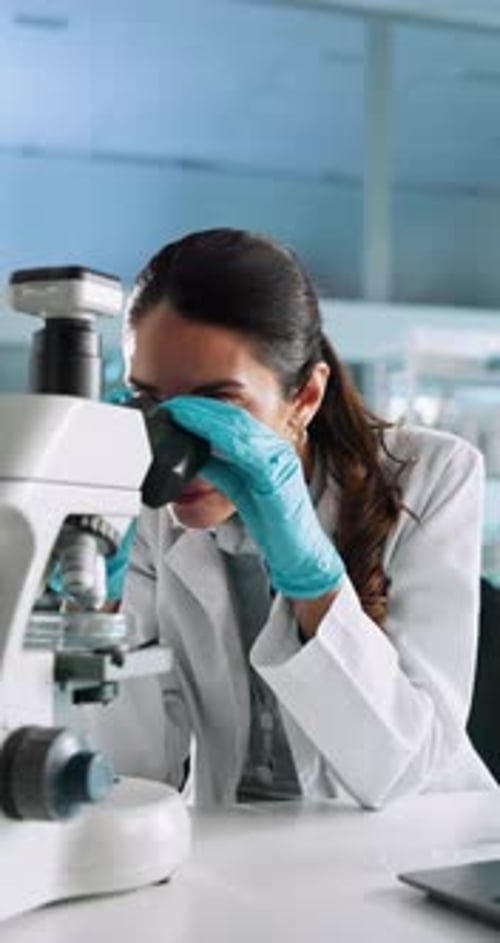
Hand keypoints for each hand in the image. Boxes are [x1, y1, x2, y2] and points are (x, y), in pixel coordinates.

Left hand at [165, 396, 344, 599]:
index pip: (231, 419)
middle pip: (234, 417)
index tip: (175, 405)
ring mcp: (280, 460)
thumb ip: (219, 471)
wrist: (301, 556)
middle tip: (171, 405)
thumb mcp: (237, 489)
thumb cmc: (274, 525)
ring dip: (207, 417)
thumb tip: (193, 458)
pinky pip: (250, 453)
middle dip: (200, 408)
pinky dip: (224, 439)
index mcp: (267, 449)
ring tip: (180, 413)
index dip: (202, 409)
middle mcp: (276, 449)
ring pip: (241, 428)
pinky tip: (203, 435)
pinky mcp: (280, 478)